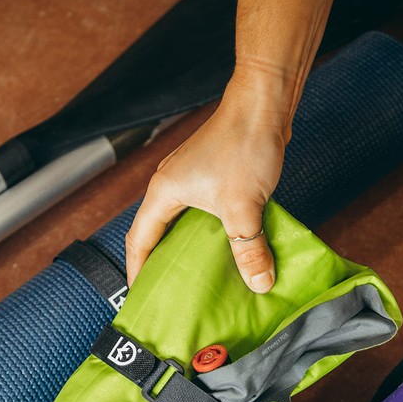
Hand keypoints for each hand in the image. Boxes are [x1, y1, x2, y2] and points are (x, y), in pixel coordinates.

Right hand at [125, 68, 289, 293]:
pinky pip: (203, 216)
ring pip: (181, 226)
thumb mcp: (243, 208)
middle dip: (162, 266)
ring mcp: (190, 181)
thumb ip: (249, 250)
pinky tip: (227, 252)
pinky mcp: (211, 178)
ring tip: (200, 280)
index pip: (139, 242)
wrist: (264, 104)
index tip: (143, 297)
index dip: (138, 272)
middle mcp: (170, 187)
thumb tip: (260, 283)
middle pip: (157, 236)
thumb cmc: (243, 145)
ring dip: (189, 251)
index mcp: (163, 194)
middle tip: (171, 295)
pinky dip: (210, 236)